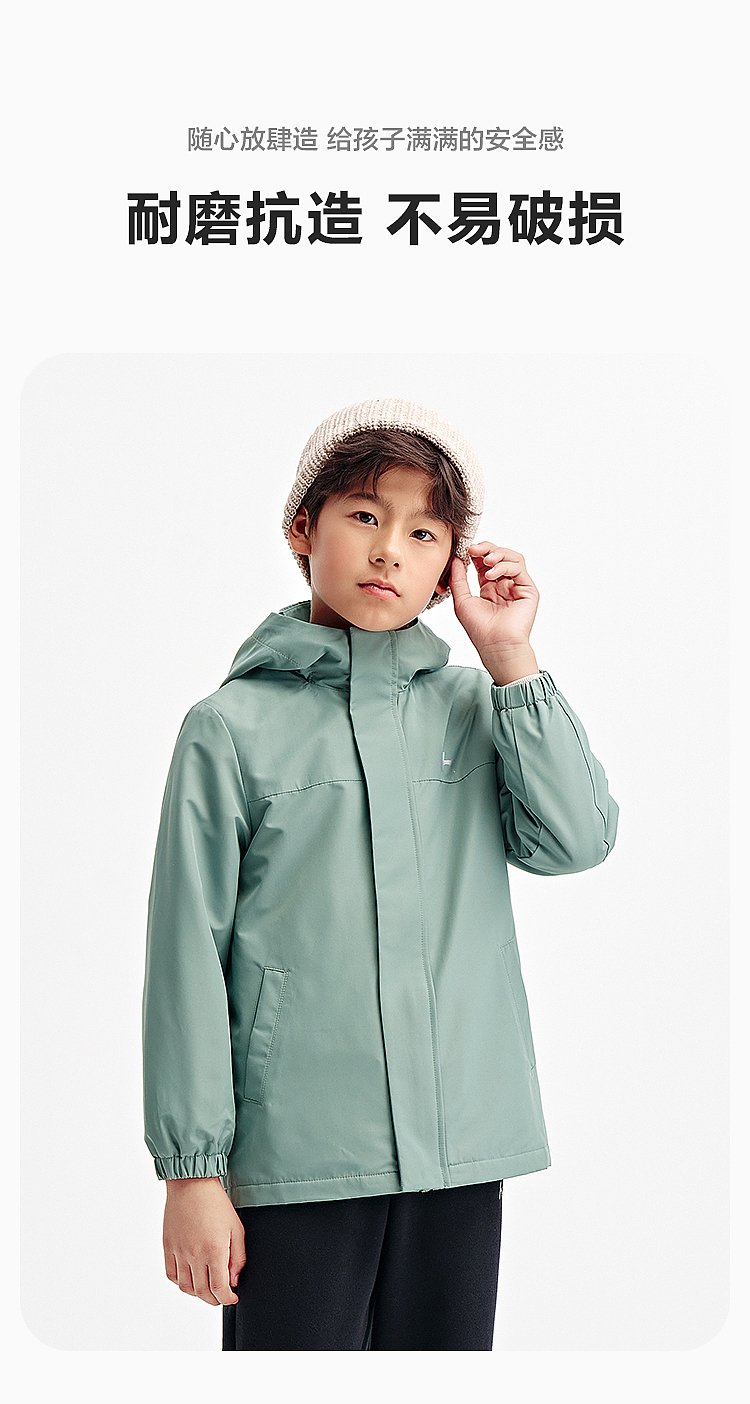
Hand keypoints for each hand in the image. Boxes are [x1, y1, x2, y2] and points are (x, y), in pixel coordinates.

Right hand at [163, 1177, 245, 1305]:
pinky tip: (190, 1277)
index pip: (219, 1289)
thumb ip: (238, 1258)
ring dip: (198, 1294)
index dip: (227, 1299)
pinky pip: (172, 1275)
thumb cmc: (216, 1203)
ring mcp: (179, 1252)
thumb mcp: (236, 1228)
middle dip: (215, 1299)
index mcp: (214, 1250)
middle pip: (203, 1292)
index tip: (232, 1297)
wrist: (192, 1184)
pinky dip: (181, 1282)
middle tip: (222, 1295)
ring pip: (186, 1288)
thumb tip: (233, 1280)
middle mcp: (195, 1255)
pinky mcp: (168, 1247)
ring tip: (207, 1288)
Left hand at [450, 543, 539, 685]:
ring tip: (485, 561)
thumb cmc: (480, 629)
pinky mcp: (528, 590)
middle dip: (486, 548)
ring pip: (513, 558)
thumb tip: (456, 558)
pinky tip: (491, 575)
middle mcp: (505, 585)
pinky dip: (504, 566)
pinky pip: (519, 568)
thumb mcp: (462, 600)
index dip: (476, 552)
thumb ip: (458, 579)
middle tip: (473, 549)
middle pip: (500, 555)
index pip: (484, 562)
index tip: (465, 549)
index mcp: (489, 588)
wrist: (496, 645)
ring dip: (497, 554)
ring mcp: (518, 586)